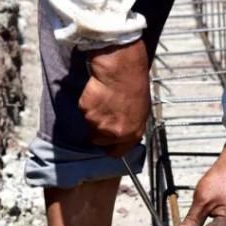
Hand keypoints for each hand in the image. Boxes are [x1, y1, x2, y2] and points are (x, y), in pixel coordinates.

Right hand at [79, 39, 150, 157]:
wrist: (122, 72)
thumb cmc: (135, 87)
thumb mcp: (141, 112)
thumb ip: (130, 127)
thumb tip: (124, 132)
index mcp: (131, 134)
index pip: (117, 152)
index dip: (111, 147)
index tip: (108, 143)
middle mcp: (114, 133)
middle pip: (99, 142)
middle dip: (99, 132)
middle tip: (103, 116)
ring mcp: (98, 124)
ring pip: (90, 126)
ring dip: (94, 117)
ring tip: (103, 101)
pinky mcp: (86, 112)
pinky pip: (84, 112)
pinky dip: (88, 105)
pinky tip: (98, 95)